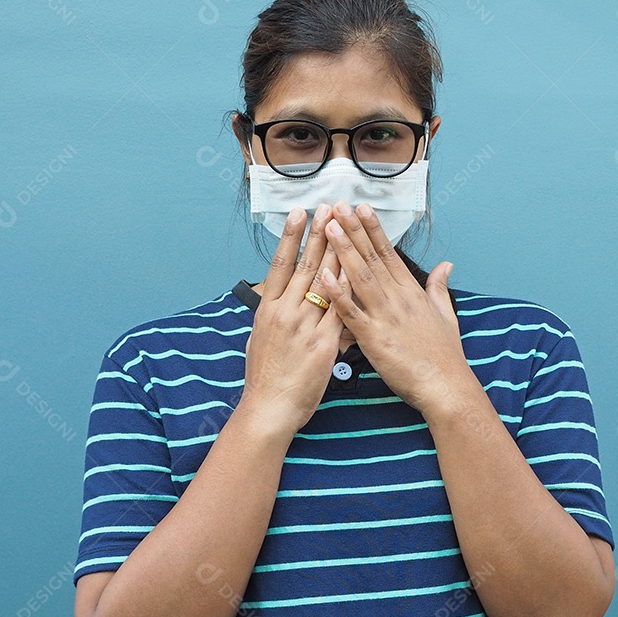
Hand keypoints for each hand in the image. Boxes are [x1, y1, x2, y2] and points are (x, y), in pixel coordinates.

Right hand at [237, 204, 343, 439]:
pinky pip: (340, 310)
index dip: (291, 237)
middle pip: (305, 265)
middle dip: (319, 234)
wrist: (269, 409)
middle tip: (329, 207)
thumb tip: (273, 302)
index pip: (281, 265)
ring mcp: (304, 326)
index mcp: (267, 310)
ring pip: (324, 281)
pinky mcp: (323, 343)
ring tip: (344, 227)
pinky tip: (358, 268)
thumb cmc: (264, 378)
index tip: (299, 213)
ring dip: (336, 251)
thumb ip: (271, 317)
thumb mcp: (259, 340)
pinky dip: (348, 288)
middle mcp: (285, 312)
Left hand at [319, 201, 474, 414]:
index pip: (388, 253)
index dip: (373, 229)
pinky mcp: (374, 338)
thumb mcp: (447, 315)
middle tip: (338, 205)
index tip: (361, 207)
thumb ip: (439, 287)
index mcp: (411, 292)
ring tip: (329, 227)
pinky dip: (338, 294)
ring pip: (360, 277)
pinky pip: (352, 313)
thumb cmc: (445, 356)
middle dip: (353, 230)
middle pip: (371, 257)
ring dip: (343, 251)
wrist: (447, 387)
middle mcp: (398, 298)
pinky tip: (324, 276)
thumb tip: (446, 266)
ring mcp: (385, 316)